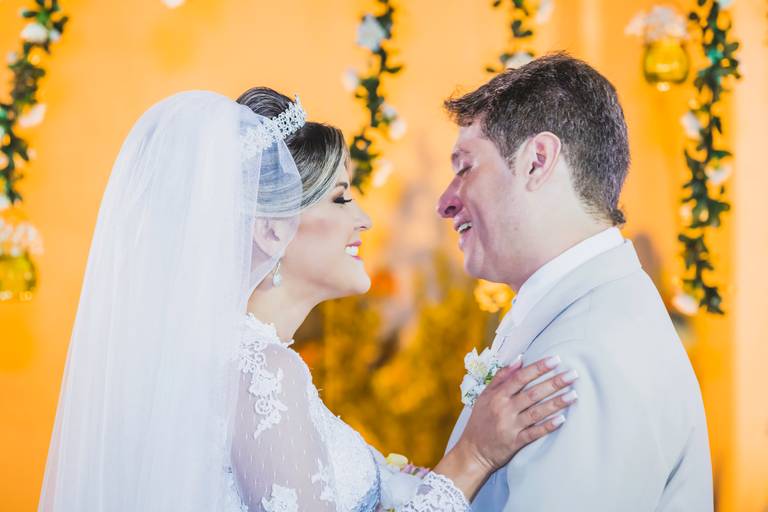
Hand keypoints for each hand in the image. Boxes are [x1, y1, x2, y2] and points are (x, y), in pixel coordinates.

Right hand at [457, 355, 578, 472]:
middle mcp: (504, 409)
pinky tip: (562, 419)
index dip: (538, 368)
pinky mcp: (515, 442)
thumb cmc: (480, 420)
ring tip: (574, 395)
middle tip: (573, 374)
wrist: (473, 451)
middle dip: (554, 383)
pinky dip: (548, 426)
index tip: (555, 360)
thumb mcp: (485, 395)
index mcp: (497, 396)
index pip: (520, 378)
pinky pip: (534, 433)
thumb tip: (519, 359)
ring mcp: (510, 426)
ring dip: (556, 403)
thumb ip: (501, 376)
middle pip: (532, 393)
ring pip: (536, 412)